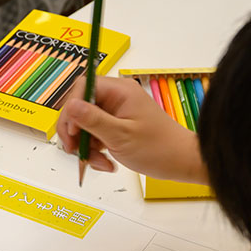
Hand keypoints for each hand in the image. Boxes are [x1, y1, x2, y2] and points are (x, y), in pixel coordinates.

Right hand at [56, 76, 207, 184]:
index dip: (71, 109)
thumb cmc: (158, 148)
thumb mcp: (121, 136)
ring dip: (86, 146)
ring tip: (100, 162)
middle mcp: (116, 97)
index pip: (82, 88)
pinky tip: (106, 162)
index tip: (72, 132)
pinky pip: (95, 135)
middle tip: (77, 151)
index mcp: (119, 91)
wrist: (179, 162)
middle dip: (76, 133)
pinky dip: (95, 151)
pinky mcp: (116, 126)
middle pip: (80, 107)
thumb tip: (71, 106)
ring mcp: (116, 112)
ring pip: (85, 125)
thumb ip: (93, 120)